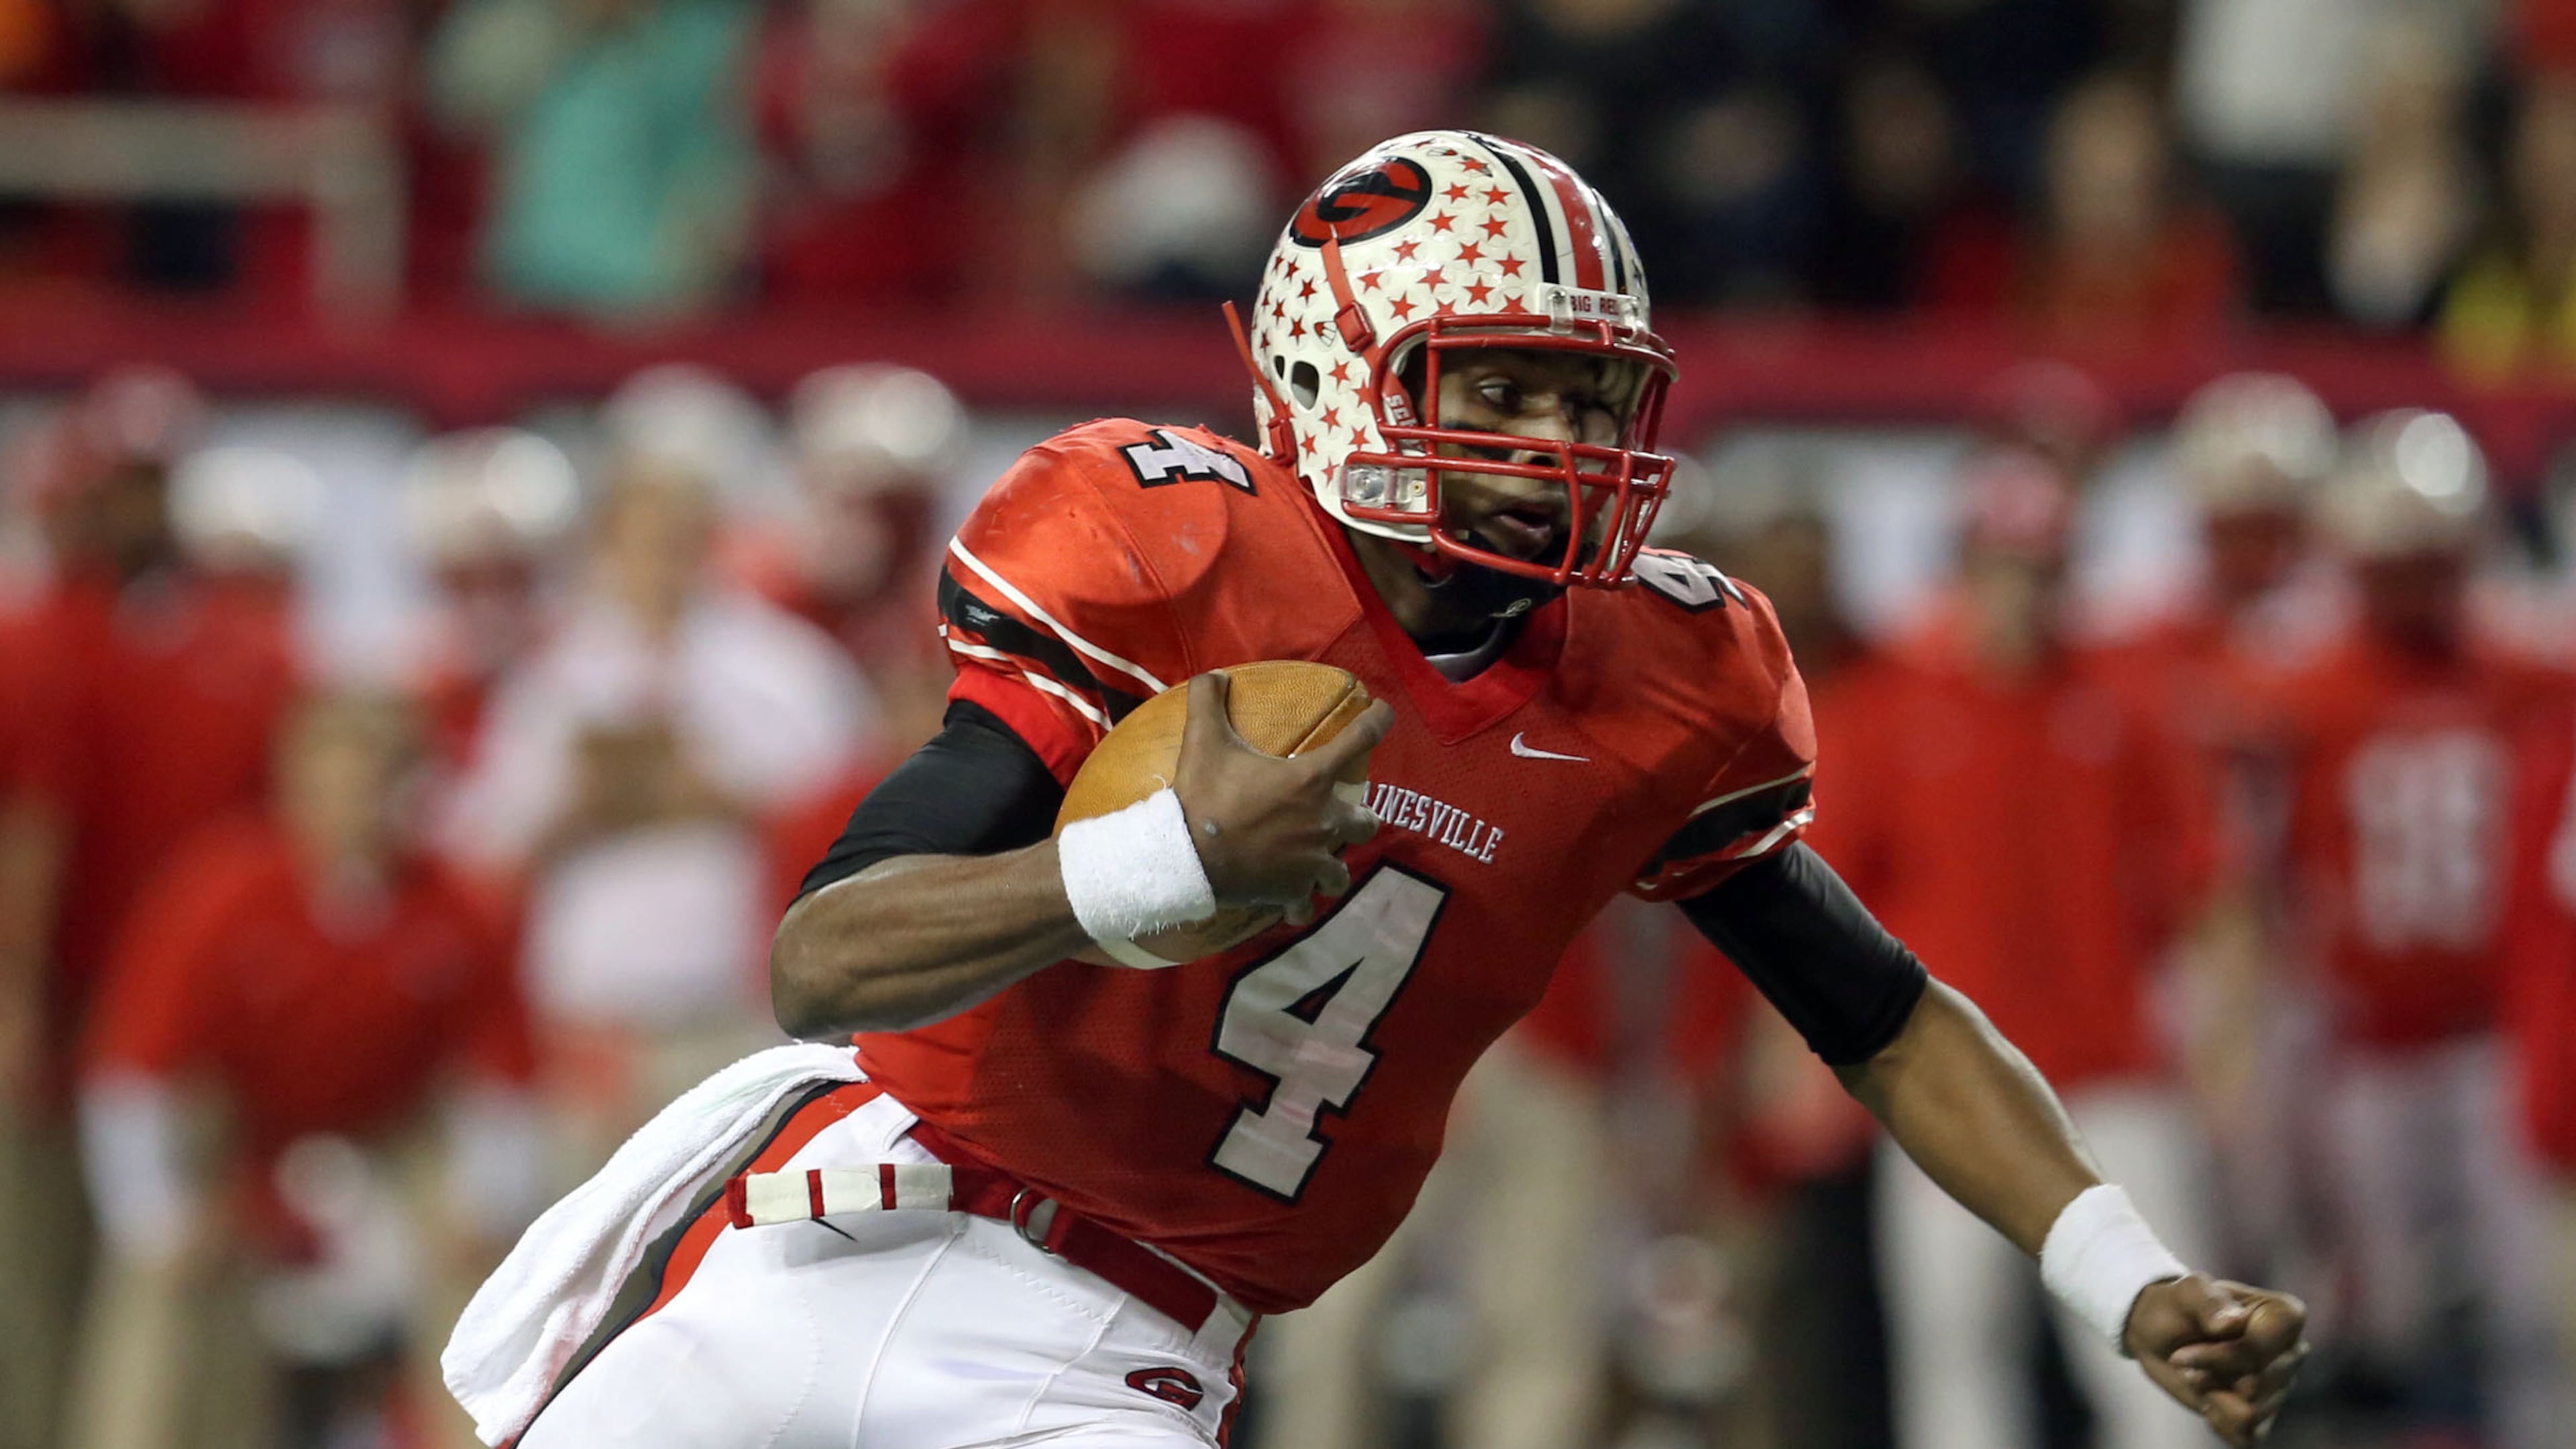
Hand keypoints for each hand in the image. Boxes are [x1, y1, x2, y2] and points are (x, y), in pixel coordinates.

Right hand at [1171, 671, 1390, 922]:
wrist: (1186, 856)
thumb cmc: (1203, 795)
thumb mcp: (1204, 739)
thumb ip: (1208, 700)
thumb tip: (1212, 674)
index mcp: (1310, 779)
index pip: (1359, 740)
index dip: (1378, 721)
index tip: (1386, 713)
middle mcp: (1323, 820)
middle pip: (1366, 821)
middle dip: (1359, 818)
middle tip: (1343, 815)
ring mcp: (1312, 861)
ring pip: (1342, 871)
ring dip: (1334, 866)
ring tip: (1321, 864)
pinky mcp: (1293, 891)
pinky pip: (1307, 905)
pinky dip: (1301, 904)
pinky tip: (1294, 903)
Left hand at [2125, 1273, 2307, 1444]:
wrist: (2161, 1336)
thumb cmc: (2179, 1307)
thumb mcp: (2185, 1292)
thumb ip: (2207, 1300)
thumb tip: (2231, 1323)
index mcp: (2286, 1316)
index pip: (2259, 1353)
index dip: (2217, 1358)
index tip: (2182, 1353)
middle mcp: (2292, 1354)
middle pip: (2254, 1386)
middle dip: (2209, 1376)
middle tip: (2184, 1360)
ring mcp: (2282, 1388)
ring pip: (2250, 1413)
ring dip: (2211, 1395)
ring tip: (2198, 1375)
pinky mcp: (2265, 1417)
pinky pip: (2245, 1436)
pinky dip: (2217, 1420)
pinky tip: (2209, 1397)